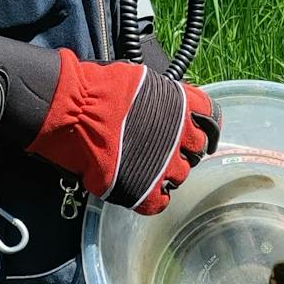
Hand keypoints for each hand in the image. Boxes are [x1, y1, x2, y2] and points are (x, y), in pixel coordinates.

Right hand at [26, 47, 220, 213]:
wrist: (73, 110)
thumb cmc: (96, 88)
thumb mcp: (140, 80)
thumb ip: (160, 97)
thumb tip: (162, 105)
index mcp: (182, 105)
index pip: (211, 119)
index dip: (204, 128)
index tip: (198, 134)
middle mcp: (180, 136)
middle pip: (196, 150)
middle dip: (182, 150)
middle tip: (162, 150)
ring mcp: (164, 165)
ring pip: (180, 176)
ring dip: (166, 173)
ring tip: (145, 167)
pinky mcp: (144, 189)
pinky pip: (159, 203)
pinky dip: (152, 198)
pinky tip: (140, 190)